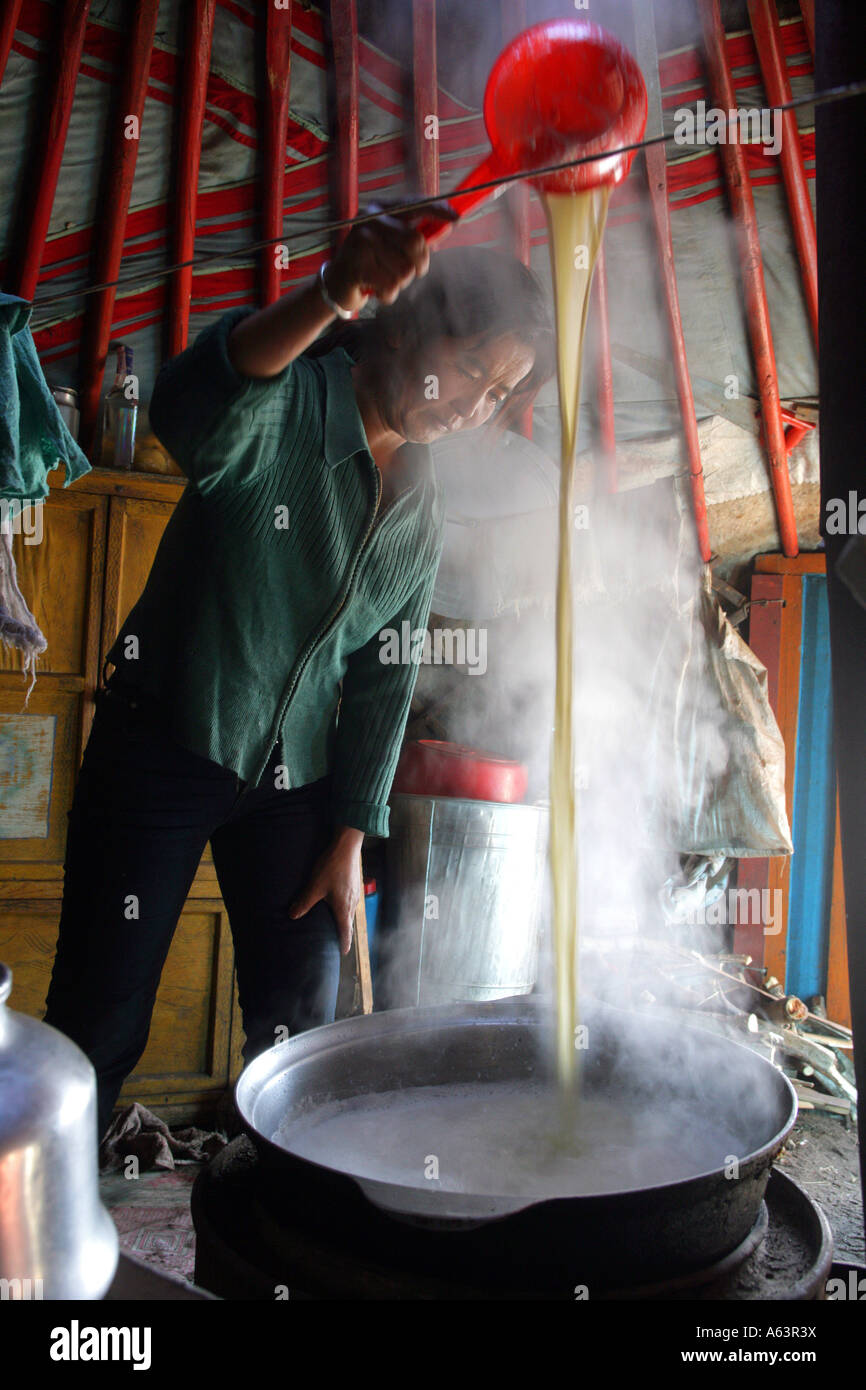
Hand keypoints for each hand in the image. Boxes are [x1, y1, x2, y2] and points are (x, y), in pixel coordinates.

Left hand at [288, 830, 361, 954]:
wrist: (347, 846)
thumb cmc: (332, 867)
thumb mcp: (315, 886)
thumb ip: (304, 902)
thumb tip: (293, 915)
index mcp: (343, 908)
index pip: (345, 931)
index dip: (344, 943)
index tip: (343, 953)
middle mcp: (352, 903)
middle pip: (348, 922)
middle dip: (343, 933)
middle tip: (337, 941)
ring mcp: (354, 893)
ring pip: (349, 911)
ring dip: (343, 919)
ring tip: (336, 923)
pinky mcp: (354, 884)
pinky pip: (350, 901)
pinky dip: (344, 907)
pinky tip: (337, 902)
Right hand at [327, 200, 457, 314]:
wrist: (337, 281)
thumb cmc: (373, 260)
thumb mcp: (394, 242)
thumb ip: (419, 233)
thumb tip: (450, 225)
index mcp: (382, 208)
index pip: (416, 204)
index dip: (437, 211)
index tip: (456, 219)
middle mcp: (371, 219)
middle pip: (415, 242)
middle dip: (420, 264)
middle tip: (412, 271)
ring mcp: (361, 241)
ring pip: (404, 270)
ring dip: (401, 282)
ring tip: (385, 277)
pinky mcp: (356, 266)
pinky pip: (390, 286)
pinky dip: (388, 294)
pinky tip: (375, 287)